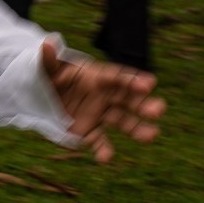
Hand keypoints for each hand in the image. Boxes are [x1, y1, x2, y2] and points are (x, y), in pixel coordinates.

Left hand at [41, 43, 165, 163]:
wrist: (44, 94)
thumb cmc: (51, 75)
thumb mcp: (47, 67)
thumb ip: (48, 59)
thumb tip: (46, 44)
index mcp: (97, 76)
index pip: (118, 77)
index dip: (133, 80)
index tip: (150, 83)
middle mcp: (104, 95)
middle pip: (128, 100)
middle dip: (143, 104)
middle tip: (159, 109)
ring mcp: (99, 114)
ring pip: (122, 122)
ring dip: (137, 129)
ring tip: (152, 135)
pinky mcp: (90, 130)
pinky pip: (99, 141)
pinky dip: (103, 150)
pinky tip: (105, 158)